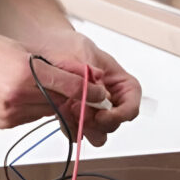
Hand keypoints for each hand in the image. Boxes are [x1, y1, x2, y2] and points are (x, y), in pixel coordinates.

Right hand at [0, 29, 107, 128]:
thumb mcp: (19, 48)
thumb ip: (51, 65)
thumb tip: (82, 74)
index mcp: (24, 73)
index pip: (70, 87)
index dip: (89, 90)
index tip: (99, 92)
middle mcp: (18, 97)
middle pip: (61, 102)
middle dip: (72, 98)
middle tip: (80, 92)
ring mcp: (9, 114)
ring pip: (46, 113)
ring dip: (51, 103)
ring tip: (38, 88)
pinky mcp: (1, 124)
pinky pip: (28, 119)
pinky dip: (32, 109)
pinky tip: (21, 96)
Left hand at [26, 30, 141, 146]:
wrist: (48, 48)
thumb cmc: (70, 46)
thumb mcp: (82, 53)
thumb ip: (89, 74)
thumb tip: (97, 91)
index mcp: (121, 84)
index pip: (131, 106)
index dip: (120, 115)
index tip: (102, 116)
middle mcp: (111, 100)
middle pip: (114, 124)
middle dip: (97, 123)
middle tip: (81, 113)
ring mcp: (95, 110)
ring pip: (98, 133)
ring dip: (84, 128)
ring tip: (69, 111)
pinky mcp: (78, 117)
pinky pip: (79, 132)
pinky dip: (70, 127)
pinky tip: (62, 113)